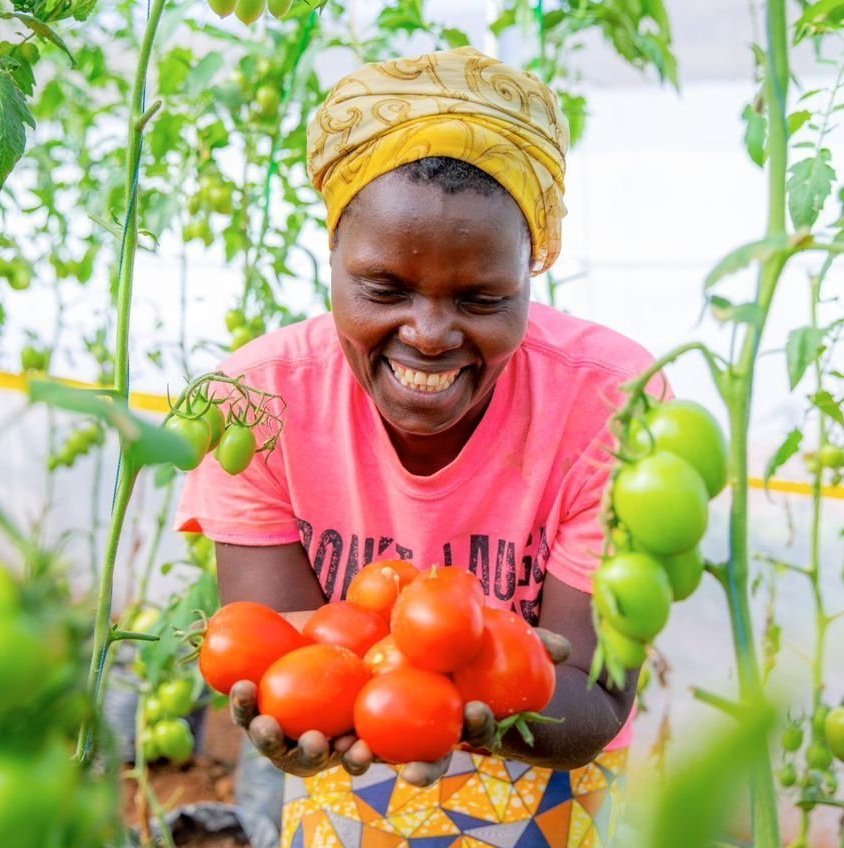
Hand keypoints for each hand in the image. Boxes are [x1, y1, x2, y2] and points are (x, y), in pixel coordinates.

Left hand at [229, 626, 570, 784]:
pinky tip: (234, 688)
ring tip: (284, 733)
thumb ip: (513, 640)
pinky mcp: (284, 697)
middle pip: (364, 759)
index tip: (427, 744)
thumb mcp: (468, 626)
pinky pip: (263, 709)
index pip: (427, 749)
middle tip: (355, 758)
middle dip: (361, 763)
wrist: (352, 608)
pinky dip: (247, 704)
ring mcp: (321, 718)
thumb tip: (569, 652)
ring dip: (293, 746)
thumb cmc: (423, 625)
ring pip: (306, 747)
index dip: (434, 754)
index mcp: (406, 725)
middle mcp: (364, 732)